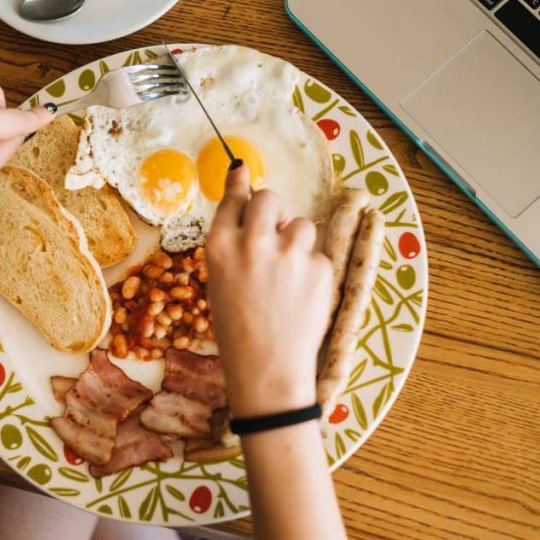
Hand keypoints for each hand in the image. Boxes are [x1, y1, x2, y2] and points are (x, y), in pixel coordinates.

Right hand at [205, 165, 331, 418]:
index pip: (234, 198)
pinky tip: (300, 295)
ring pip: (301, 225)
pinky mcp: (319, 268)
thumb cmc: (236, 330)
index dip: (240, 183)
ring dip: (296, 241)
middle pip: (271, 199)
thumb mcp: (220, 282)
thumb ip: (234, 245)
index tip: (242, 170)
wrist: (266, 368)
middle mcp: (254, 242)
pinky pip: (317, 255)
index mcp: (220, 246)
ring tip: (287, 275)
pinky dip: (311, 270)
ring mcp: (289, 254)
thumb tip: (252, 214)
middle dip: (274, 210)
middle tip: (274, 231)